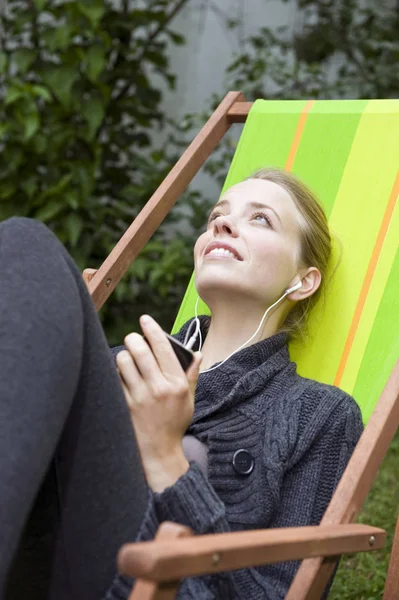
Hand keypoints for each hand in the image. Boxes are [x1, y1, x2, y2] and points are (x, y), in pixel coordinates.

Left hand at [116, 314, 201, 491]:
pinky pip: (116, 378)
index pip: (163, 348)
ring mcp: (140, 397)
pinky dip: (117, 372)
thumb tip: (197, 354)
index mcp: (176, 383)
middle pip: (140, 351)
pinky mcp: (125, 404)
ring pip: (124, 362)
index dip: (152, 330)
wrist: (159, 450)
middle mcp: (159, 388)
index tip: (145, 320)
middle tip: (133, 338)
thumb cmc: (175, 422)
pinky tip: (121, 375)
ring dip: (123, 355)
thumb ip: (191, 374)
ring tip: (127, 359)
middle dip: (134, 339)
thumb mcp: (189, 399)